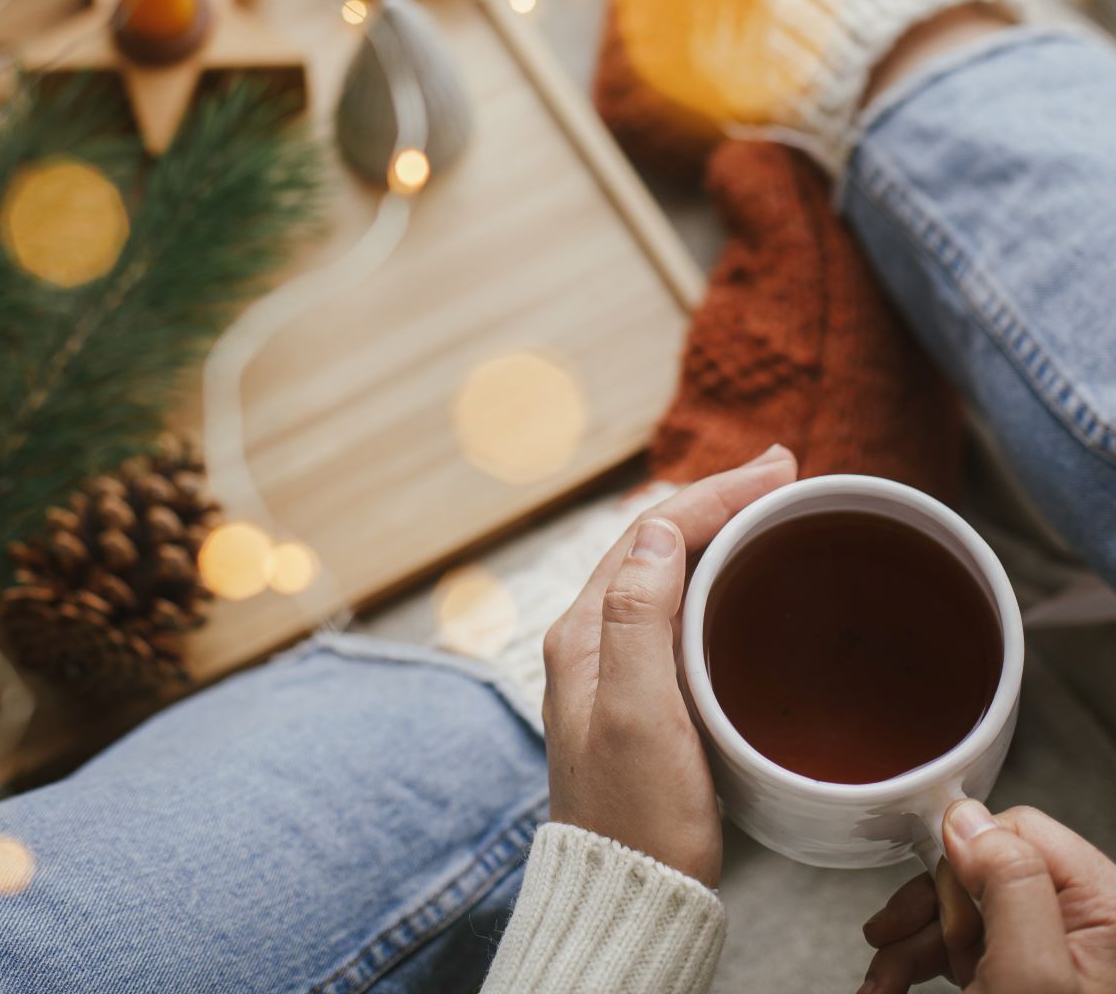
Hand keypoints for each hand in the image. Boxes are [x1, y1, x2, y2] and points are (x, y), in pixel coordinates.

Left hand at [541, 445, 796, 886]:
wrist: (632, 897)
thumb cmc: (637, 818)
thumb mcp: (637, 715)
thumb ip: (638, 618)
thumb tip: (660, 529)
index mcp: (585, 632)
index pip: (650, 533)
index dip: (713, 493)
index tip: (776, 471)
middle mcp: (592, 639)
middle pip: (658, 543)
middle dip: (718, 501)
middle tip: (783, 476)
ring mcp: (616, 666)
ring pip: (669, 573)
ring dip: (718, 533)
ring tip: (770, 509)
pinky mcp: (644, 695)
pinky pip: (679, 612)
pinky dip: (717, 580)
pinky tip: (747, 584)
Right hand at [859, 800, 1115, 993]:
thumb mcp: (1030, 977)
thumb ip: (1009, 883)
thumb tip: (965, 816)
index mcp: (1107, 908)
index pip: (1019, 831)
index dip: (966, 864)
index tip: (943, 912)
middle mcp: (1088, 927)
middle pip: (984, 872)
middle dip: (930, 912)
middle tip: (900, 945)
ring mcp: (1058, 958)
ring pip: (967, 914)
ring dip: (913, 945)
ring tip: (878, 983)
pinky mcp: (1030, 979)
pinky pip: (969, 951)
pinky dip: (923, 967)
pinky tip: (891, 986)